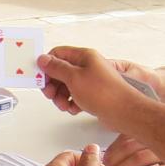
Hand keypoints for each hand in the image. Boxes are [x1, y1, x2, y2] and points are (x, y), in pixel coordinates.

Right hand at [38, 46, 159, 124]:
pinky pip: (76, 96)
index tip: (40, 77)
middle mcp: (88, 66)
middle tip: (50, 95)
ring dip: (61, 96)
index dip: (47, 64)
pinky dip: (72, 102)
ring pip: (67, 85)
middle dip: (53, 84)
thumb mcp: (74, 78)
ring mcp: (91, 81)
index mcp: (84, 56)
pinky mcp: (94, 94)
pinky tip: (74, 109)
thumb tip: (43, 59)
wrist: (124, 112)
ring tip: (64, 105)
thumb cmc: (104, 93)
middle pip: (61, 71)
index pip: (58, 53)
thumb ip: (56, 67)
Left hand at [104, 133, 164, 165]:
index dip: (112, 148)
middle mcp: (159, 138)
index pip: (127, 136)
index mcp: (152, 131)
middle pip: (130, 146)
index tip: (103, 158)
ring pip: (139, 158)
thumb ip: (135, 140)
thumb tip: (111, 142)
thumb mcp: (157, 141)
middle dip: (114, 159)